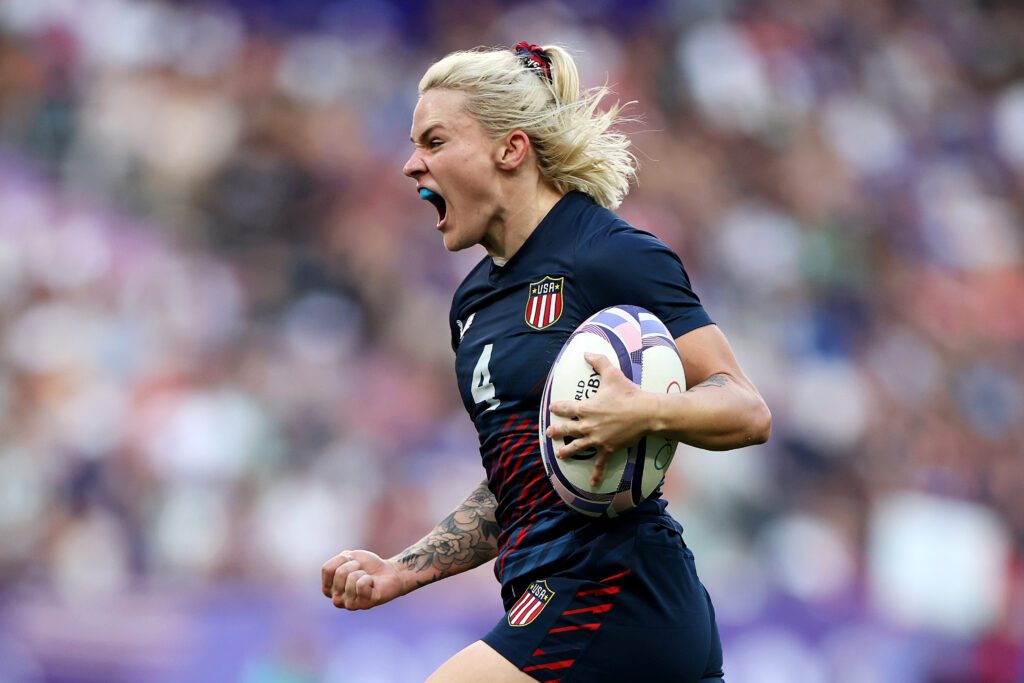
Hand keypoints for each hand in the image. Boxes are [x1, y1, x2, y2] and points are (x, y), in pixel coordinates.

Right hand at [321, 549, 405, 609]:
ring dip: (362, 572)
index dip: (342, 560)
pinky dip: (369, 579)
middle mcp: (336, 599)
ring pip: (351, 578)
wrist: (389, 571)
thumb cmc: (367, 565)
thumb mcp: (348, 556)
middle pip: (340, 573)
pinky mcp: (364, 605)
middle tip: (361, 571)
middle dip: (354, 565)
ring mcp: (349, 604)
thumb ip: (338, 562)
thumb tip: (341, 572)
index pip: (327, 569)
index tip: (350, 563)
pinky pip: (362, 584)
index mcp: (329, 588)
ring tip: (367, 578)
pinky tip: (372, 584)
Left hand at [546, 352, 656, 486]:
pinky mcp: (609, 448)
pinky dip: (597, 473)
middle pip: (567, 429)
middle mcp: (588, 425)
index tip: (552, 408)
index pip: (566, 407)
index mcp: (586, 408)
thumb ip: (598, 362)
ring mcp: (597, 439)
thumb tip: (587, 352)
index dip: (558, 407)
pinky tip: (593, 482)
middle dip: (557, 431)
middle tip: (549, 433)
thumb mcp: (612, 374)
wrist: (646, 413)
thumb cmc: (628, 393)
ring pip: (578, 447)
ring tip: (560, 454)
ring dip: (568, 451)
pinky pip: (601, 463)